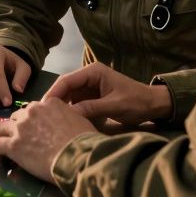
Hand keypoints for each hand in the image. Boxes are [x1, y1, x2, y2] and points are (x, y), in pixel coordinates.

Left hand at [0, 98, 95, 181]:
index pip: (33, 109)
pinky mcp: (13, 145)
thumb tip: (68, 122)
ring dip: (4, 137)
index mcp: (49, 103)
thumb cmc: (85, 141)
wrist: (78, 157)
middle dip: (17, 128)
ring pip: (2, 128)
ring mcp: (21, 128)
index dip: (33, 120)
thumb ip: (68, 116)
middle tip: (22, 140)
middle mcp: (32, 111)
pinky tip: (2, 158)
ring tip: (7, 148)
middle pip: (16, 117)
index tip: (35, 131)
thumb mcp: (80, 120)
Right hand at [43, 62, 171, 124]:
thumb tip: (68, 115)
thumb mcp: (114, 105)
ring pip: (68, 97)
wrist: (153, 105)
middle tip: (42, 118)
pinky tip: (63, 124)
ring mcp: (89, 87)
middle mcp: (88, 77)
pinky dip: (70, 112)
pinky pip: (76, 104)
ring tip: (49, 122)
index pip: (66, 80)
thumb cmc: (137, 102)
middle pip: (64, 88)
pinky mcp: (91, 98)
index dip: (53, 93)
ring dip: (60, 108)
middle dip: (54, 101)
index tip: (43, 108)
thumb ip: (92, 108)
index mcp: (93, 72)